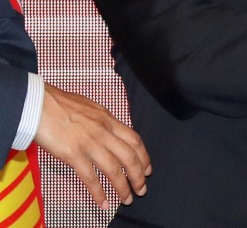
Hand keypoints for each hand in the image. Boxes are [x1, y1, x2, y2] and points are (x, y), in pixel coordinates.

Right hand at [34, 84, 151, 209]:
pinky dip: (99, 192)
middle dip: (138, 176)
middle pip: (129, 157)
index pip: (134, 140)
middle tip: (142, 189)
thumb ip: (101, 120)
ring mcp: (89, 143)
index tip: (148, 169)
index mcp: (108, 119)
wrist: (38, 103)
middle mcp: (103, 132)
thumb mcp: (90, 107)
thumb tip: (108, 128)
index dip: (144, 157)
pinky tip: (104, 203)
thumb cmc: (60, 103)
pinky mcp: (73, 154)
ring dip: (123, 187)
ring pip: (114, 169)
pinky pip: (90, 177)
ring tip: (127, 199)